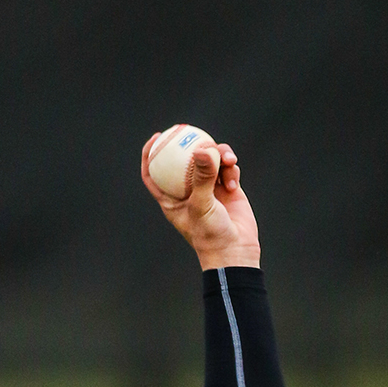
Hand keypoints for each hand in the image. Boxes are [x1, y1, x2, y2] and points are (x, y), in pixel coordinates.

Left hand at [140, 136, 261, 270]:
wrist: (235, 252)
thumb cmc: (211, 236)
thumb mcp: (202, 206)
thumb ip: (202, 177)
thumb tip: (202, 150)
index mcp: (172, 199)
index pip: (155, 173)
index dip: (152, 153)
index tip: (157, 137)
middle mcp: (189, 191)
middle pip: (185, 159)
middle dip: (192, 145)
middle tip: (196, 134)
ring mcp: (209, 188)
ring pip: (210, 159)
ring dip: (220, 154)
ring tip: (228, 160)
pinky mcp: (227, 188)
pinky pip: (228, 167)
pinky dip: (231, 168)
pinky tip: (234, 182)